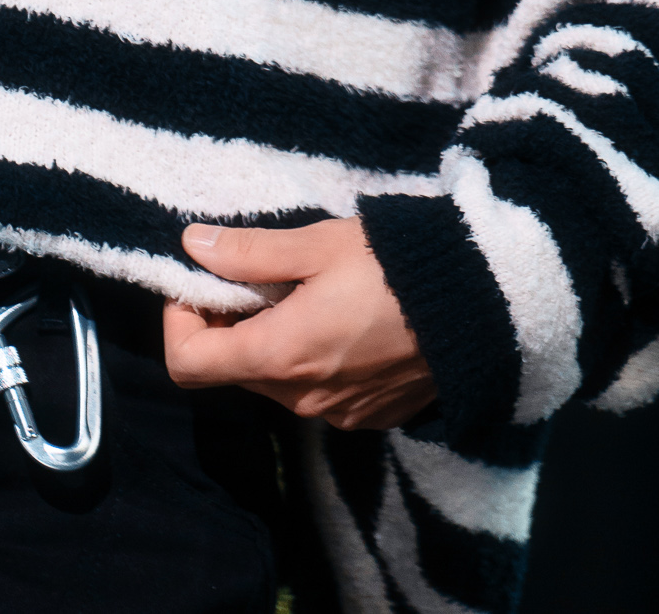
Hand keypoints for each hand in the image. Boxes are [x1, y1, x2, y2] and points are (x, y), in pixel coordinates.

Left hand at [162, 217, 436, 430]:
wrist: (480, 307)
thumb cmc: (395, 266)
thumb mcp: (317, 244)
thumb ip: (249, 251)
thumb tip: (192, 245)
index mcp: (281, 355)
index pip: (188, 365)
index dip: (178, 321)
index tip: (198, 282)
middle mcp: (303, 397)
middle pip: (231, 369)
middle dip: (226, 323)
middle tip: (250, 273)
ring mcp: (337, 413)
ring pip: (272, 380)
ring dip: (268, 338)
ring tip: (299, 287)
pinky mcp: (367, 415)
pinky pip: (313, 391)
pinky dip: (306, 357)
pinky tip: (335, 315)